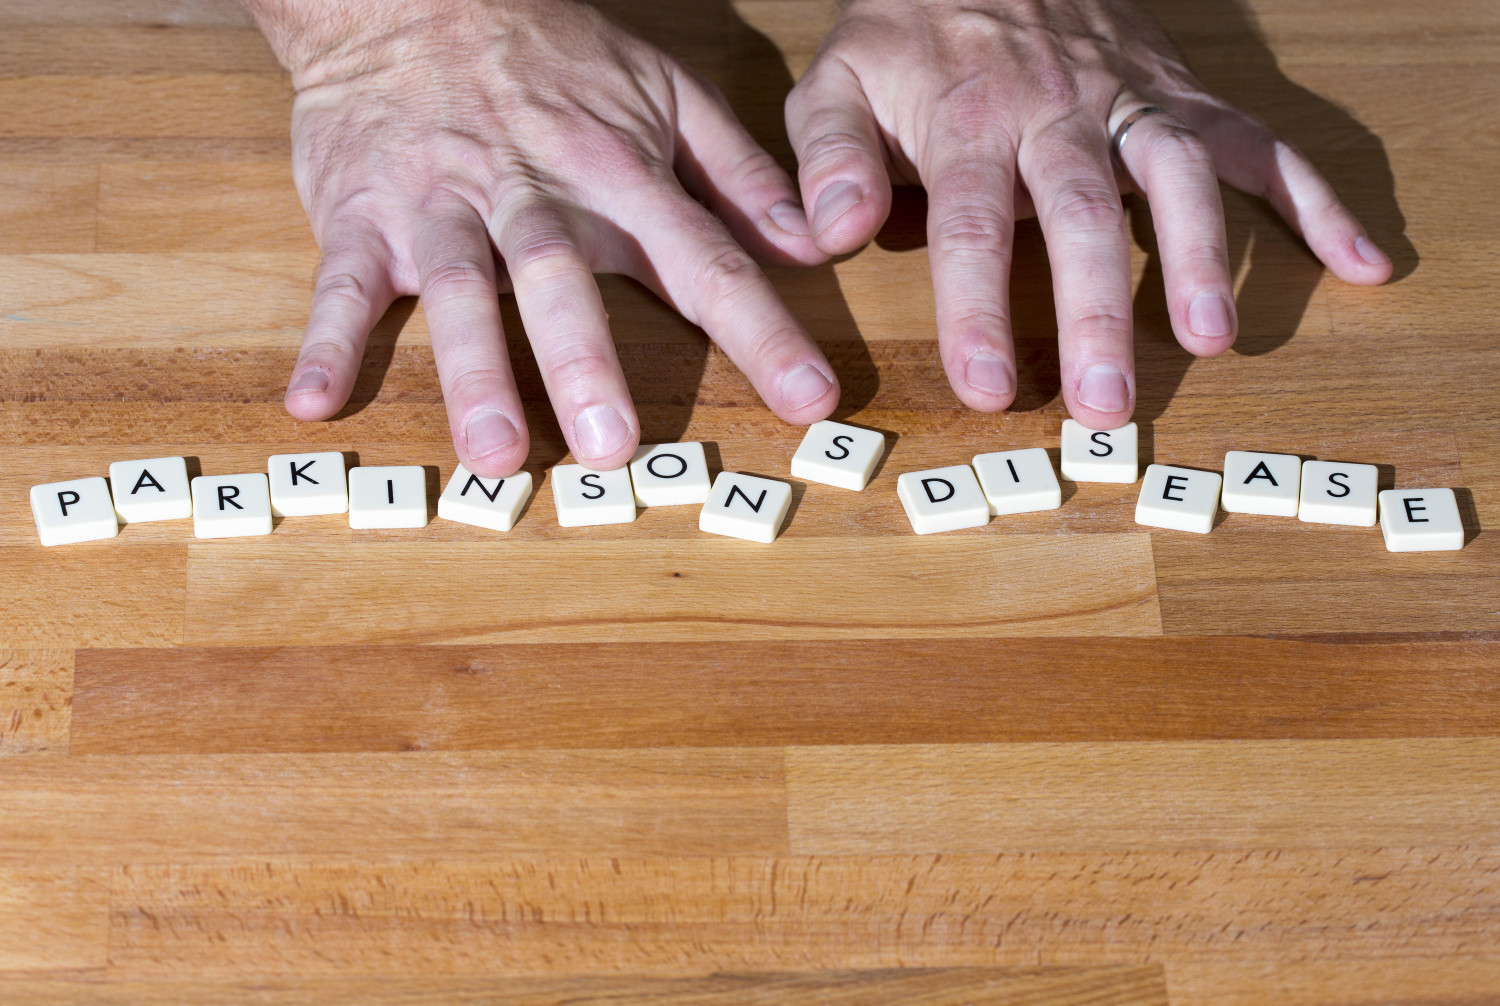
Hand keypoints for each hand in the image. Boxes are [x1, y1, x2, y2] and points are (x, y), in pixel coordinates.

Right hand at [244, 0, 838, 475]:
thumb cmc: (554, 60)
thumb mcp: (667, 94)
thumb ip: (739, 174)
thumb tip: (814, 245)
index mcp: (617, 172)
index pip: (703, 258)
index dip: (761, 330)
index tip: (809, 398)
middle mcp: (530, 193)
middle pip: (560, 276)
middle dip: (587, 361)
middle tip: (613, 448)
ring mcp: (440, 205)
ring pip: (458, 285)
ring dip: (473, 370)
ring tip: (492, 455)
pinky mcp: (362, 215)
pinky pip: (342, 280)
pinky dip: (327, 339)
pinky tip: (314, 401)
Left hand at [786, 0, 1391, 428]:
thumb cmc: (906, 34)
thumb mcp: (837, 81)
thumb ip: (828, 159)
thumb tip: (831, 237)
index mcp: (969, 124)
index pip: (971, 224)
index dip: (978, 310)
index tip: (990, 388)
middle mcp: (1058, 113)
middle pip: (1082, 214)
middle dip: (1097, 308)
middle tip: (1105, 398)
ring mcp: (1128, 102)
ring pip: (1176, 174)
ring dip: (1202, 255)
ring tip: (1211, 338)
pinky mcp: (1179, 97)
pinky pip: (1255, 142)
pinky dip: (1312, 199)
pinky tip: (1356, 261)